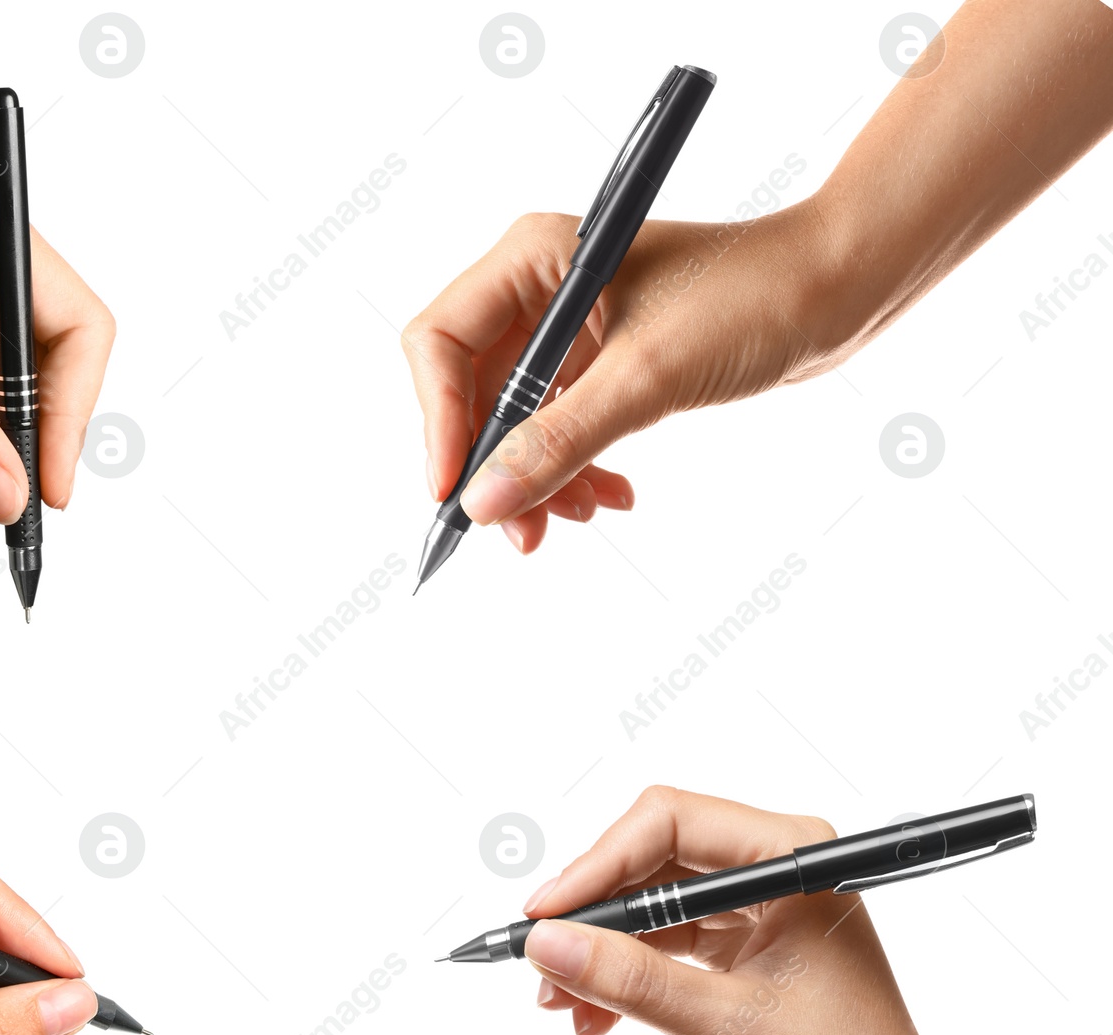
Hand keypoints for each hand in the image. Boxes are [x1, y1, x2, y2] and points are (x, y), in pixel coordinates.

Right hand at [402, 202, 837, 553]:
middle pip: (471, 389)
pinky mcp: (604, 357)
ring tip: (574, 517)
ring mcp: (572, 324)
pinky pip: (560, 423)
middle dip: (492, 463)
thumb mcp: (647, 379)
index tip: (455, 491)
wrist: (842, 286)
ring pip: (515, 417)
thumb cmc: (755, 297)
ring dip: (537, 475)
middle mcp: (540, 285)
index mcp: (533, 257)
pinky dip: (575, 465)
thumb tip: (483, 503)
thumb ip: (558, 443)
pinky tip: (608, 494)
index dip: (439, 422)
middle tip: (517, 530)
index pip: (441, 342)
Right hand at [520, 785, 944, 1034]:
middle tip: (539, 959)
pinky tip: (593, 1017)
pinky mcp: (742, 943)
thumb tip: (545, 944)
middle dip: (593, 915)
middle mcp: (773, 867)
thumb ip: (630, 981)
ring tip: (558, 1003)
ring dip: (601, 951)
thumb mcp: (726, 1026)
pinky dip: (625, 975)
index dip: (598, 863)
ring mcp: (756, 905)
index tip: (545, 914)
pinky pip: (663, 942)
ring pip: (650, 904)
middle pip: (651, 858)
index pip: (669, 821)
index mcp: (791, 857)